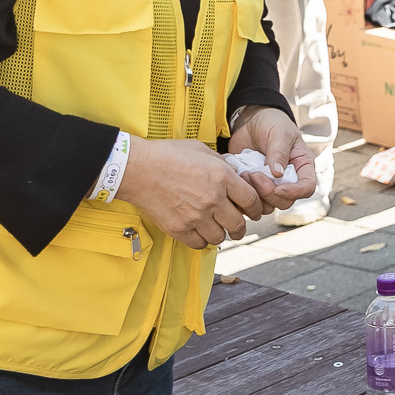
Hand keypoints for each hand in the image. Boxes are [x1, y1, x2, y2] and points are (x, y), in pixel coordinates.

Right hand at [116, 137, 263, 248]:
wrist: (139, 168)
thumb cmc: (168, 154)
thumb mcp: (202, 150)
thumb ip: (220, 164)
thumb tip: (232, 174)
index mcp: (222, 177)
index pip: (251, 200)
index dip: (256, 208)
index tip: (254, 212)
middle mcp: (212, 199)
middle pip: (237, 224)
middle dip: (240, 228)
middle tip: (238, 229)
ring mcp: (195, 216)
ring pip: (219, 237)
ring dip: (220, 234)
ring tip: (215, 229)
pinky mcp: (178, 228)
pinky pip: (198, 244)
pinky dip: (201, 241)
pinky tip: (198, 233)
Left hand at [227, 108, 317, 210]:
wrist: (250, 121)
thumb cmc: (271, 123)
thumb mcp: (279, 132)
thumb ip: (279, 152)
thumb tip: (278, 174)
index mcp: (302, 166)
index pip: (307, 188)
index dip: (294, 192)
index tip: (277, 187)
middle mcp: (289, 179)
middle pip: (285, 201)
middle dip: (269, 192)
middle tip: (255, 175)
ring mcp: (271, 185)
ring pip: (268, 205)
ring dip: (255, 195)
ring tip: (245, 174)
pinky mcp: (255, 187)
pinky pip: (251, 201)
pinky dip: (244, 193)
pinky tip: (239, 175)